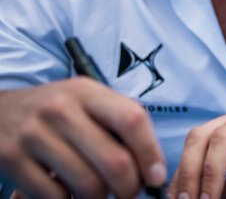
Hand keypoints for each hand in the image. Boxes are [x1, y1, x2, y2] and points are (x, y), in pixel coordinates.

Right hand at [0, 78, 166, 197]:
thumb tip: (152, 166)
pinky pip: (55, 196)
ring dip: (100, 198)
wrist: (0, 111)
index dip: (150, 153)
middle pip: (114, 160)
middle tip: (128, 193)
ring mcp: (34, 135)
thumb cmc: (57, 110)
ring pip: (88, 183)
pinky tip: (70, 193)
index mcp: (87, 92)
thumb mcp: (87, 101)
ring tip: (100, 193)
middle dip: (129, 187)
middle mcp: (61, 110)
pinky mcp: (12, 159)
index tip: (156, 177)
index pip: (132, 120)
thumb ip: (118, 122)